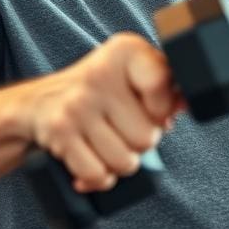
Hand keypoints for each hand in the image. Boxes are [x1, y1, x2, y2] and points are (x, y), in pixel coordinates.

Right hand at [30, 32, 185, 192]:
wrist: (40, 101)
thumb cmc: (102, 89)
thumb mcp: (135, 72)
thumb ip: (166, 85)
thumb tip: (188, 104)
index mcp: (126, 50)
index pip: (162, 87)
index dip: (162, 109)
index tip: (152, 107)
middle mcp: (99, 73)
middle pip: (147, 137)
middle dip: (141, 141)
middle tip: (125, 128)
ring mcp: (77, 103)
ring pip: (125, 162)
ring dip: (121, 162)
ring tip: (109, 142)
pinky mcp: (59, 132)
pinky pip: (97, 175)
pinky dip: (99, 177)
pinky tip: (93, 159)